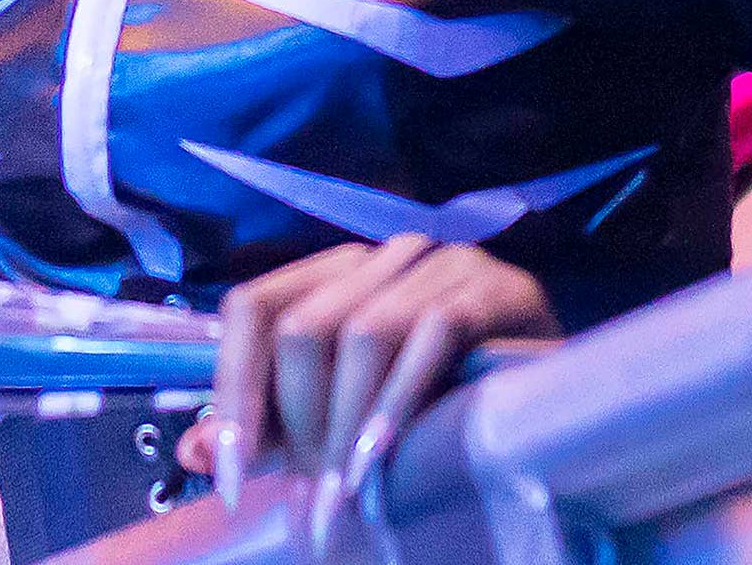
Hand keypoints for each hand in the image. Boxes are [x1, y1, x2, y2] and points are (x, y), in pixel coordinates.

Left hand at [184, 237, 557, 546]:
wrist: (559, 394)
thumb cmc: (445, 402)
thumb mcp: (347, 416)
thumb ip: (275, 430)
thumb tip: (192, 454)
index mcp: (336, 273)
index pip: (253, 308)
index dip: (231, 392)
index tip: (227, 476)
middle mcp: (382, 254)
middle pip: (301, 326)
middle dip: (296, 423)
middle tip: (312, 498)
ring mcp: (441, 263)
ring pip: (360, 332)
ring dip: (345, 426)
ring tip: (345, 494)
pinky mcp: (493, 287)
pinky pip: (432, 335)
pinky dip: (398, 403)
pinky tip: (384, 457)